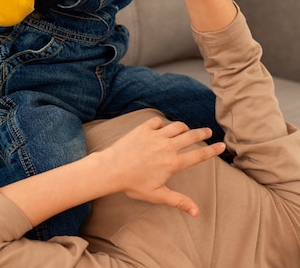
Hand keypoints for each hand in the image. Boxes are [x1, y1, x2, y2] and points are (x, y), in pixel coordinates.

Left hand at [107, 116, 224, 216]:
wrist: (112, 168)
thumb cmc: (133, 184)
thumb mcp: (157, 195)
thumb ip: (178, 201)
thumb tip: (197, 212)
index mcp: (173, 163)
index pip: (198, 155)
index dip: (212, 150)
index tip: (221, 145)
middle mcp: (168, 146)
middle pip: (191, 136)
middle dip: (202, 133)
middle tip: (208, 131)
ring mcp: (156, 135)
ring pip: (177, 126)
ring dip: (184, 127)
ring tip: (187, 129)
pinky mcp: (144, 128)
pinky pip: (158, 121)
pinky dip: (163, 123)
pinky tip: (163, 127)